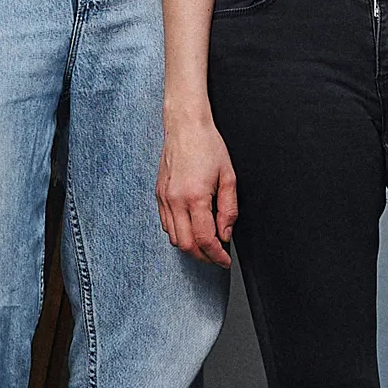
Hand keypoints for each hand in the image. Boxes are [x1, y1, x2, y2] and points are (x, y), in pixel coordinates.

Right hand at [158, 115, 238, 265]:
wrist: (185, 126)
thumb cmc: (208, 146)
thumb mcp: (228, 177)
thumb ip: (228, 209)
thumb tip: (225, 233)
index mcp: (195, 197)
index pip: (205, 240)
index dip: (217, 255)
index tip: (225, 260)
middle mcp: (176, 201)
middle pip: (186, 245)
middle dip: (204, 257)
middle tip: (218, 257)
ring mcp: (164, 198)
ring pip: (174, 238)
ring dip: (190, 247)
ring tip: (207, 243)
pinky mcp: (159, 194)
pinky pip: (166, 224)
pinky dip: (179, 233)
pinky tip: (191, 227)